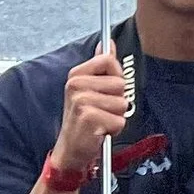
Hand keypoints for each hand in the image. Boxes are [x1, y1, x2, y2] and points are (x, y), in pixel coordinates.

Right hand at [50, 42, 127, 184]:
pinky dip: (114, 128)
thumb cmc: (83, 120)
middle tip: (100, 110)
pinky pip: (120, 120)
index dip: (115, 77)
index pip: (109, 60)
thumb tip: (107, 43)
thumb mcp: (90, 89)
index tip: (105, 90)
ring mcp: (82, 101)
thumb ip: (101, 66)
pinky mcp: (89, 118)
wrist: (70, 150)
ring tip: (100, 121)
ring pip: (122, 102)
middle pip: (120, 82)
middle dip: (117, 100)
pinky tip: (99, 131)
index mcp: (76, 75)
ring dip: (115, 116)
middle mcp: (76, 85)